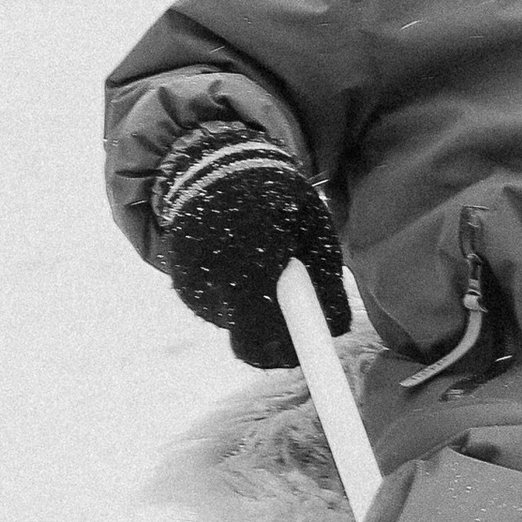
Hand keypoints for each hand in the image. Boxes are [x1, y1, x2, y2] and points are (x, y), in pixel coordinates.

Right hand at [151, 123, 348, 370]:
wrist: (211, 167)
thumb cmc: (275, 196)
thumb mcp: (313, 231)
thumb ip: (326, 283)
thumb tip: (340, 330)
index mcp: (250, 267)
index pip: (263, 341)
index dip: (287, 354)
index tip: (306, 353)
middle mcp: (213, 284)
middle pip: (247, 341)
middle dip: (274, 333)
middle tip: (295, 307)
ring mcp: (191, 286)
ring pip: (233, 325)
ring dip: (253, 311)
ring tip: (262, 265)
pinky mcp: (181, 285)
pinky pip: (215, 308)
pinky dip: (232, 297)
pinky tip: (238, 261)